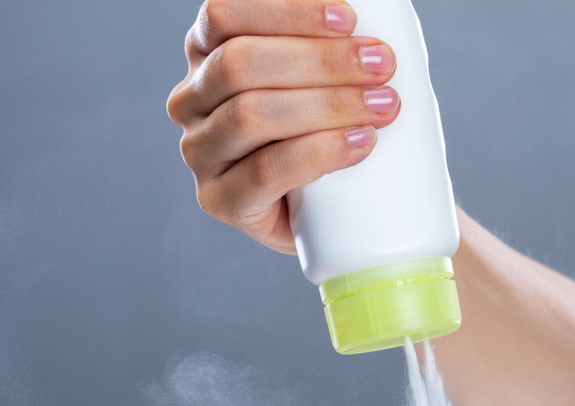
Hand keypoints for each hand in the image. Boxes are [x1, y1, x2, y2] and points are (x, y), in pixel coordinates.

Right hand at [166, 0, 401, 252]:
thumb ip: (321, 45)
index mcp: (206, 54)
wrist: (322, 217)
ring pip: (251, 115)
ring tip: (382, 106)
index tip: (350, 18)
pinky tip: (359, 143)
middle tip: (381, 66)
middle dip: (320, 61)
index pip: (224, 15)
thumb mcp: (315, 78)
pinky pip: (265, 171)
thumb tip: (375, 24)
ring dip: (326, 106)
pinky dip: (319, 153)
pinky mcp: (218, 201)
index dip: (287, 12)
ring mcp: (200, 154)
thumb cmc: (325, 132)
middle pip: (240, 64)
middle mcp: (191, 100)